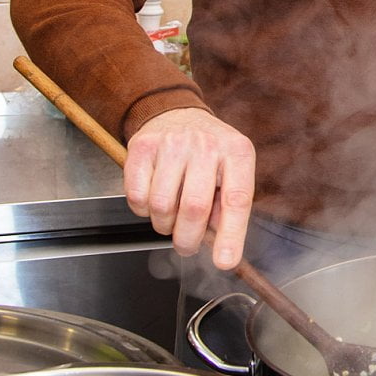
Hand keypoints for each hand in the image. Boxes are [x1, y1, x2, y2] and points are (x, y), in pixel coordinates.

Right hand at [125, 106, 255, 269]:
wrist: (176, 114)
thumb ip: (228, 207)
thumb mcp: (230, 171)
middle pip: (194, 208)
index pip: (237, 199)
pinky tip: (154, 197)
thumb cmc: (207, 153)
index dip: (231, 235)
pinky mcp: (142, 147)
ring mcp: (172, 143)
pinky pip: (137, 198)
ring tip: (171, 216)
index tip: (225, 261)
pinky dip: (143, 210)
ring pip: (162, 206)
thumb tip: (222, 249)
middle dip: (188, 239)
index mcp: (237, 151)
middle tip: (186, 246)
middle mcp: (206, 144)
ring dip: (164, 224)